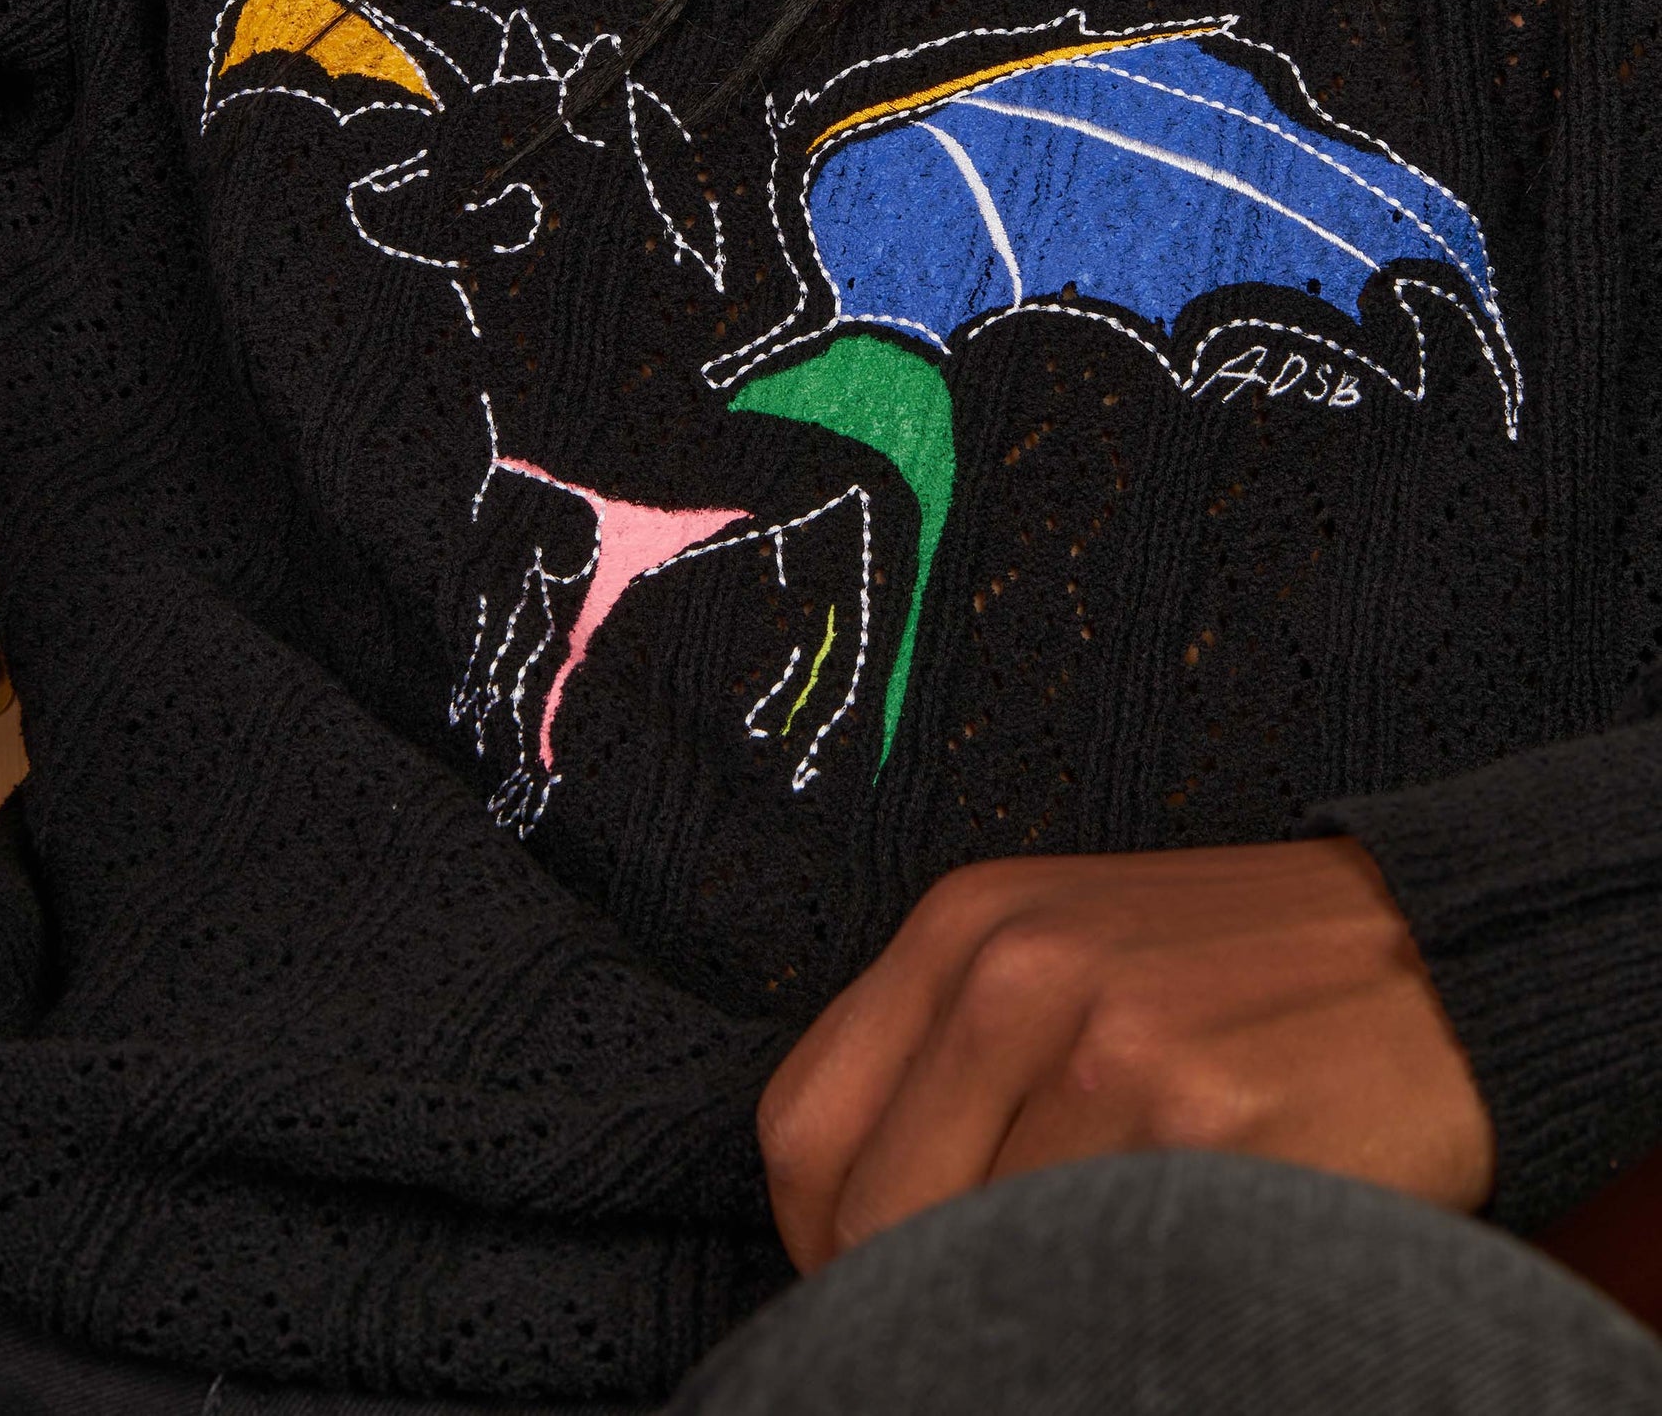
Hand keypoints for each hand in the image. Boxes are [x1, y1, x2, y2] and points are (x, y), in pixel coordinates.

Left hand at [758, 838, 1494, 1271]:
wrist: (1439, 958)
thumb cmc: (1236, 977)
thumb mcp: (1068, 954)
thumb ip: (955, 1059)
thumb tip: (850, 1226)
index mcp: (965, 921)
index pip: (803, 1129)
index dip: (823, 1240)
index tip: (875, 1287)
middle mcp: (1016, 967)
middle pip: (869, 1212)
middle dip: (903, 1296)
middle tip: (973, 1322)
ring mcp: (1107, 1043)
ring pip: (969, 1259)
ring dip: (1012, 1306)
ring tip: (1081, 1284)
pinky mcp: (1201, 1123)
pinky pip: (1088, 1273)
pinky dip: (1103, 1302)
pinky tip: (1152, 1276)